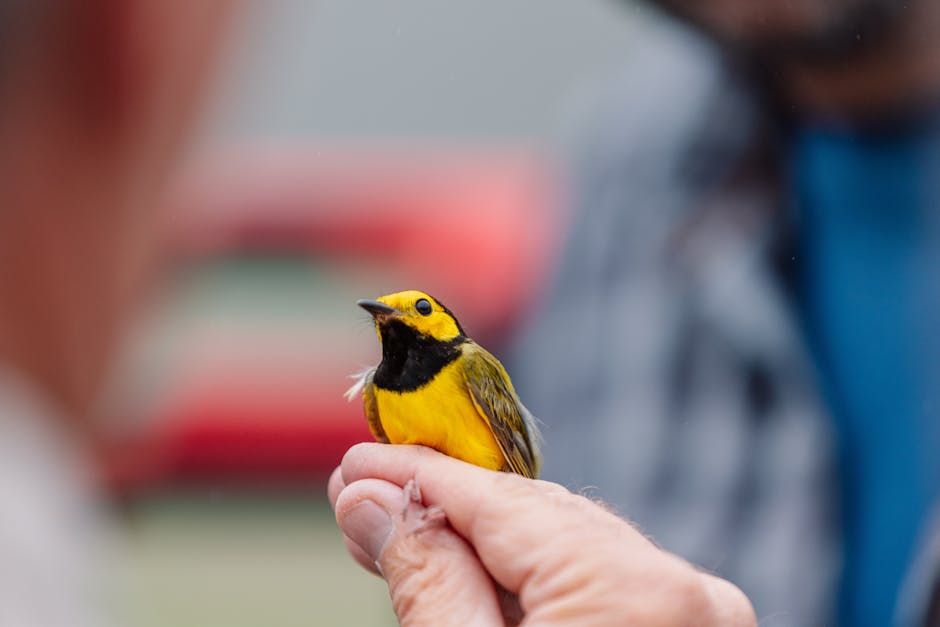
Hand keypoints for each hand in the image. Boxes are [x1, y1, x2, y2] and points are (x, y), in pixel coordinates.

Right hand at [329, 443, 755, 625]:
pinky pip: (603, 581)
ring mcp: (702, 616)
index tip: (358, 465)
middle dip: (445, 505)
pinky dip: (538, 578)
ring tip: (411, 537)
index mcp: (638, 595)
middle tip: (368, 496)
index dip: (415, 475)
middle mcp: (688, 591)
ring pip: (570, 546)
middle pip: (537, 515)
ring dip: (486, 543)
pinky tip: (484, 579)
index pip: (499, 500)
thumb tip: (371, 499)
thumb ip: (428, 582)